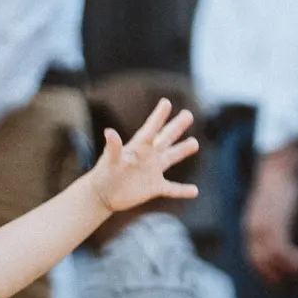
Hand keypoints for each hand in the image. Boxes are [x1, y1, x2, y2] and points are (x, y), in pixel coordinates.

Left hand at [89, 98, 199, 214]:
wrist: (103, 194)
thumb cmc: (104, 174)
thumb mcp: (110, 160)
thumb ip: (113, 146)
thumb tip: (109, 132)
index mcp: (138, 146)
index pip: (151, 129)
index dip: (159, 116)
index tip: (166, 102)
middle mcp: (148, 156)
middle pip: (166, 138)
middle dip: (177, 126)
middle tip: (188, 114)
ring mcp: (153, 171)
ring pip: (172, 157)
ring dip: (183, 150)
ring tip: (194, 143)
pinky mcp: (155, 188)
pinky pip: (172, 189)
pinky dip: (183, 190)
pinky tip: (194, 191)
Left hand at [243, 144, 297, 283]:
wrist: (279, 167)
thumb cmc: (281, 187)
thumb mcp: (272, 210)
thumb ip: (273, 226)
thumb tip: (285, 242)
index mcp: (250, 230)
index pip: (254, 262)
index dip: (268, 274)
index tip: (285, 278)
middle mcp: (253, 232)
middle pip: (262, 266)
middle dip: (281, 276)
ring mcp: (263, 230)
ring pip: (275, 262)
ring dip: (294, 268)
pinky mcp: (275, 225)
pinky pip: (284, 253)